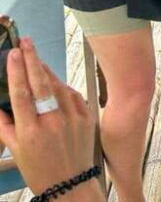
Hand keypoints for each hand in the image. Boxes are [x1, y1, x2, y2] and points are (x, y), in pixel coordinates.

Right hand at [0, 39, 98, 196]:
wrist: (71, 184)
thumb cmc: (39, 168)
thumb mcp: (16, 149)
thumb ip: (5, 125)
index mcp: (31, 130)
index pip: (22, 94)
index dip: (17, 71)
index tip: (13, 53)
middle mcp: (53, 122)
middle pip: (41, 83)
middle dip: (32, 59)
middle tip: (26, 41)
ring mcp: (73, 118)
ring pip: (58, 86)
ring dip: (47, 70)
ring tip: (36, 58)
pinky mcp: (87, 117)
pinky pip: (73, 95)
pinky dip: (63, 86)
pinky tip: (54, 79)